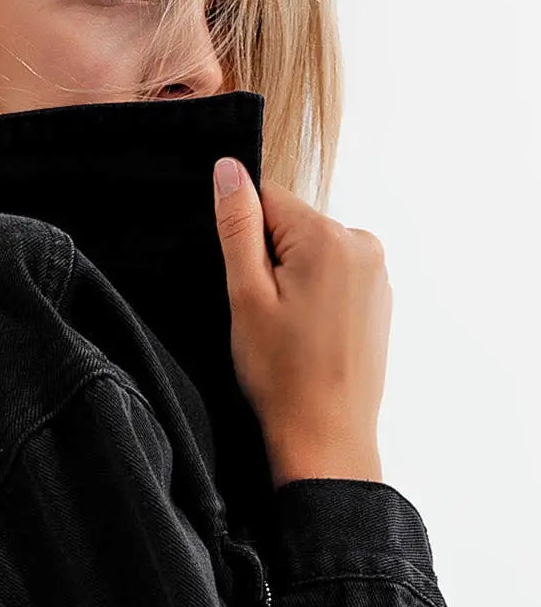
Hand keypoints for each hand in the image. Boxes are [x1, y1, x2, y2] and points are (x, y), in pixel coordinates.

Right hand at [213, 157, 388, 488]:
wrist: (326, 437)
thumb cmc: (284, 376)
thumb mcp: (246, 296)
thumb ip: (237, 226)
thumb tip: (229, 169)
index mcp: (329, 237)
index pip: (267, 201)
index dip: (243, 241)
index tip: (248, 289)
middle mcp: (363, 245)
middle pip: (292, 228)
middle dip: (270, 264)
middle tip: (265, 320)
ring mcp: (376, 275)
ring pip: (312, 256)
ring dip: (293, 285)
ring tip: (288, 336)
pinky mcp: (378, 302)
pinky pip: (333, 282)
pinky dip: (314, 304)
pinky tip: (307, 342)